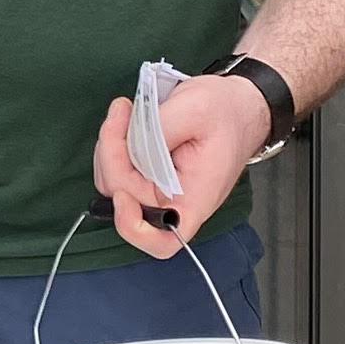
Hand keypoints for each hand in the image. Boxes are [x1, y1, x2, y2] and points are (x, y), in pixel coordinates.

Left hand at [92, 70, 272, 255]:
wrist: (235, 103)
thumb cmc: (226, 111)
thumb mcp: (196, 109)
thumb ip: (157, 131)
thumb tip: (128, 144)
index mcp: (195, 198)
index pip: (162, 240)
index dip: (132, 228)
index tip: (122, 194)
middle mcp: (174, 199)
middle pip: (124, 202)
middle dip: (112, 156)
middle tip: (122, 114)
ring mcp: (157, 186)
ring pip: (113, 182)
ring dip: (109, 146)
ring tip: (126, 113)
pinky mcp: (146, 171)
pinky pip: (115, 167)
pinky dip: (112, 143)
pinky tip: (125, 119)